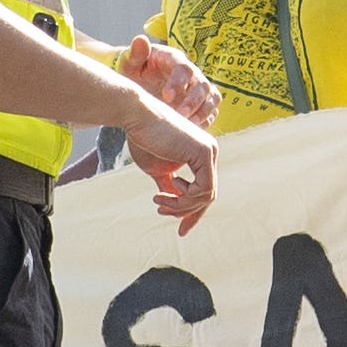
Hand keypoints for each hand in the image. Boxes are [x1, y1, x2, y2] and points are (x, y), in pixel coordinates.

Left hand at [118, 34, 217, 128]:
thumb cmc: (133, 70)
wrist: (138, 80)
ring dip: (204, 112)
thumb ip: (135, 53)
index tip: (166, 97)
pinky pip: (212, 111)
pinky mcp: (201, 102)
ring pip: (212, 97)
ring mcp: (198, 88)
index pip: (184, 69)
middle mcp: (191, 73)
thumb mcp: (129, 61)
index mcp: (175, 60)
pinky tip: (193, 130)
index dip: (179, 83)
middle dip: (194, 101)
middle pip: (203, 85)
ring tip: (190, 125)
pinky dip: (206, 120)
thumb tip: (141, 39)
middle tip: (181, 115)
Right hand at [124, 100, 216, 234]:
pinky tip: (168, 190)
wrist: (136, 116)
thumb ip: (169, 185)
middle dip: (186, 212)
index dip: (192, 212)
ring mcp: (210, 152)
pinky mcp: (204, 153)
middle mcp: (210, 152)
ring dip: (181, 206)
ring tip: (160, 201)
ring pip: (206, 196)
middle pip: (207, 195)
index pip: (204, 190)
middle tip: (162, 211)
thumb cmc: (143, 138)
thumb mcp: (158, 169)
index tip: (181, 230)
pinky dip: (186, 198)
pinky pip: (203, 189)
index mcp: (201, 155)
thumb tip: (174, 203)